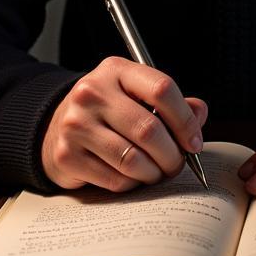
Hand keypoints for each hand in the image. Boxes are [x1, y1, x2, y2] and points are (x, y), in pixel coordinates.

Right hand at [42, 56, 207, 190]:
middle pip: (149, 129)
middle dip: (173, 155)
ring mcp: (76, 125)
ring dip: (154, 173)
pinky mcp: (67, 156)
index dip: (185, 120)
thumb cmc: (107, 111)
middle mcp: (92, 93)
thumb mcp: (136, 95)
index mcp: (116, 70)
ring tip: (157, 172)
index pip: (162, 89)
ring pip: (133, 160)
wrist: (56, 127)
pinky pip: (115, 180)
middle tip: (178, 164)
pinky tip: (132, 177)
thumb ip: (171, 102)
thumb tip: (199, 113)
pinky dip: (132, 184)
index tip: (194, 141)